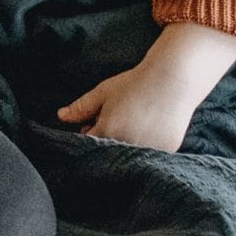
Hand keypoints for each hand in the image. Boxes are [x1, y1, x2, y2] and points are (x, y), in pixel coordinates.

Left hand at [55, 64, 201, 150]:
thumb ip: (81, 107)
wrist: (173, 80)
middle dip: (105, 139)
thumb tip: (61, 116)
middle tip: (116, 119)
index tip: (91, 124)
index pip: (87, 145)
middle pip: (107, 151)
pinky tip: (150, 126)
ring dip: (125, 144)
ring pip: (128, 155)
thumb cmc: (135, 84)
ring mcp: (148, 150)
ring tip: (134, 121)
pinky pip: (149, 154)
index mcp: (107, 132)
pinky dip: (145, 145)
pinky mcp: (166, 150)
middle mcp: (127, 145)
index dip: (87, 134)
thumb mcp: (104, 93)